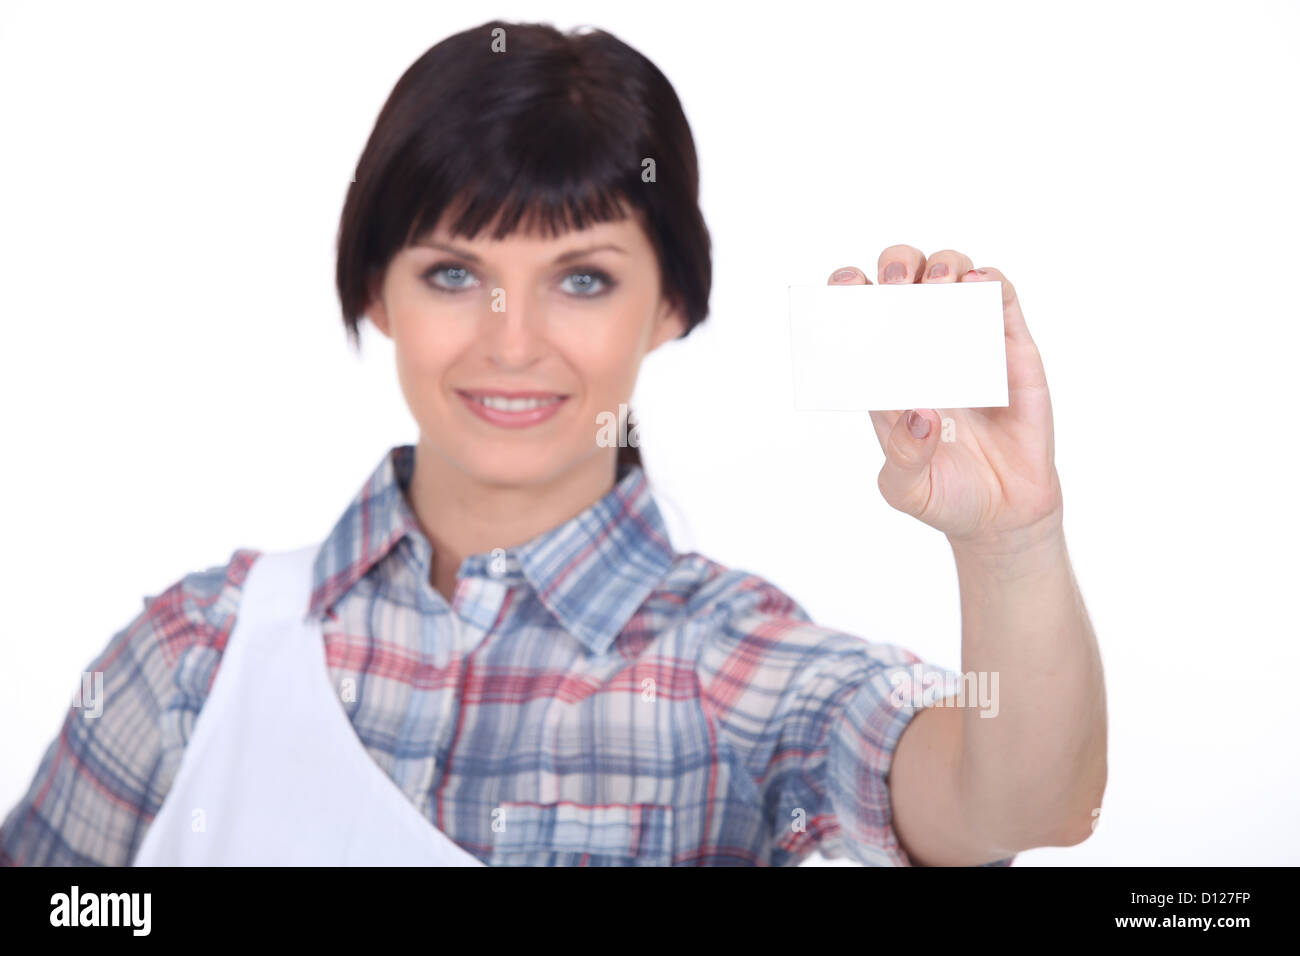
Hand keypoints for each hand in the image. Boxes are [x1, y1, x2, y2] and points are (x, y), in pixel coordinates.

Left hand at [829, 247, 1062, 550]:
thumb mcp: (908, 489)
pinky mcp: (1012, 351)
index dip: (849, 292)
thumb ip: (903, 456)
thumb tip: (919, 415)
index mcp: (888, 375)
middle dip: (897, 266)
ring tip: (940, 283)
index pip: (862, 318)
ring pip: (954, 278)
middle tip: (896, 285)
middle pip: (906, 283)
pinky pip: (1003, 303)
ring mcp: (968, 345)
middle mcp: (925, 350)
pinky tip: (981, 283)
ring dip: (944, 265)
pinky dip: (992, 283)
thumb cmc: (946, 497)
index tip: (844, 288)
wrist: (1005, 516)